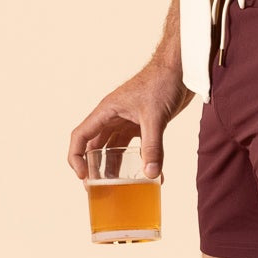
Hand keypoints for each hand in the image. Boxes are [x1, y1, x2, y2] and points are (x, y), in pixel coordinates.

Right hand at [67, 63, 192, 179]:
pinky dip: (141, 160)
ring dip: (116, 167)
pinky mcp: (144, 123)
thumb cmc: (161, 82)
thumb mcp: (155, 117)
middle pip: (95, 146)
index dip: (76, 158)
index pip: (80, 136)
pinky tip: (151, 175)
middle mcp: (113, 117)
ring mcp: (128, 120)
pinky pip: (136, 146)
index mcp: (106, 111)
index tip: (83, 176)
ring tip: (118, 187)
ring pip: (115, 148)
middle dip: (94, 168)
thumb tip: (151, 175)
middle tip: (98, 189)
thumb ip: (153, 147)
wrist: (180, 68)